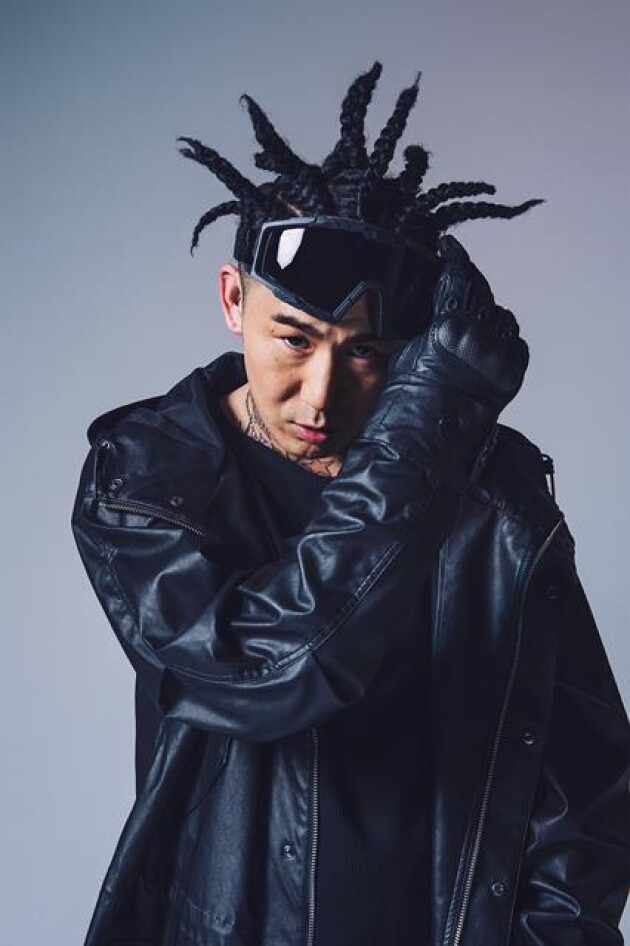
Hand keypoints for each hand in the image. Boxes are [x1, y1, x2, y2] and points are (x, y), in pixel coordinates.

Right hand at [390, 234, 528, 411]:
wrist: (423, 444)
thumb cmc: (404, 407)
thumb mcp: (406, 353)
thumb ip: (430, 326)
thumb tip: (439, 310)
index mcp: (448, 326)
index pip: (458, 277)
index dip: (455, 257)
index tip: (450, 248)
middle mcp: (479, 338)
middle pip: (483, 294)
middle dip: (470, 288)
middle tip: (458, 286)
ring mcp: (499, 357)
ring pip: (502, 318)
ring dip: (488, 318)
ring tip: (470, 329)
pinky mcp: (512, 375)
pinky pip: (515, 344)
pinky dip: (502, 342)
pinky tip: (485, 349)